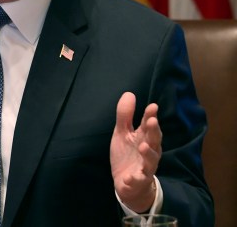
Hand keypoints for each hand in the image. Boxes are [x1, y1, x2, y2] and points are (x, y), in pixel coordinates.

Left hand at [110, 91, 161, 212]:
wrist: (127, 183)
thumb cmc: (128, 154)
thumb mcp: (122, 133)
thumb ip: (125, 115)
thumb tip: (129, 93)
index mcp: (144, 138)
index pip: (149, 125)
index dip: (150, 116)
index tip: (152, 106)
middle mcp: (149, 151)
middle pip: (154, 140)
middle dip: (154, 131)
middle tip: (152, 121)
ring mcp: (145, 166)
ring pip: (150, 160)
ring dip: (148, 154)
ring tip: (143, 146)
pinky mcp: (138, 180)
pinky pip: (138, 179)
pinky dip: (134, 178)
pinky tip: (129, 177)